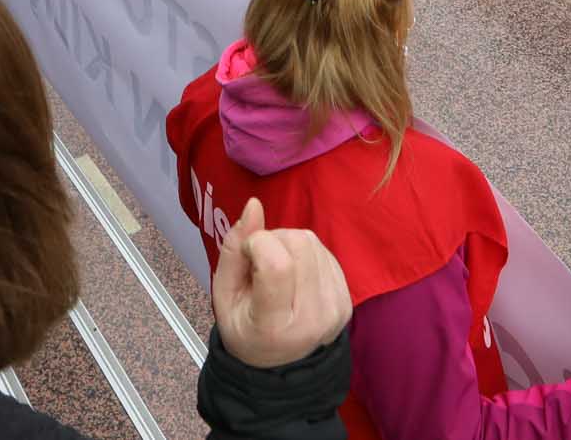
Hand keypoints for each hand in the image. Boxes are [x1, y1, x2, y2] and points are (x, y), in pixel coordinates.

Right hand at [211, 198, 352, 370]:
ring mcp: (335, 308)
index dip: (257, 244)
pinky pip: (325, 251)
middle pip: (298, 243)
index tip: (246, 255)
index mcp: (275, 325)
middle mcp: (313, 319)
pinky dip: (305, 254)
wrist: (280, 365)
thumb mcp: (223, 295)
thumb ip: (232, 249)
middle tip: (259, 264)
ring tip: (277, 271)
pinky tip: (294, 275)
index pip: (277, 264)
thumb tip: (253, 205)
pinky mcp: (347, 298)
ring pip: (312, 241)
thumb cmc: (244, 328)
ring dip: (289, 245)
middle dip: (273, 240)